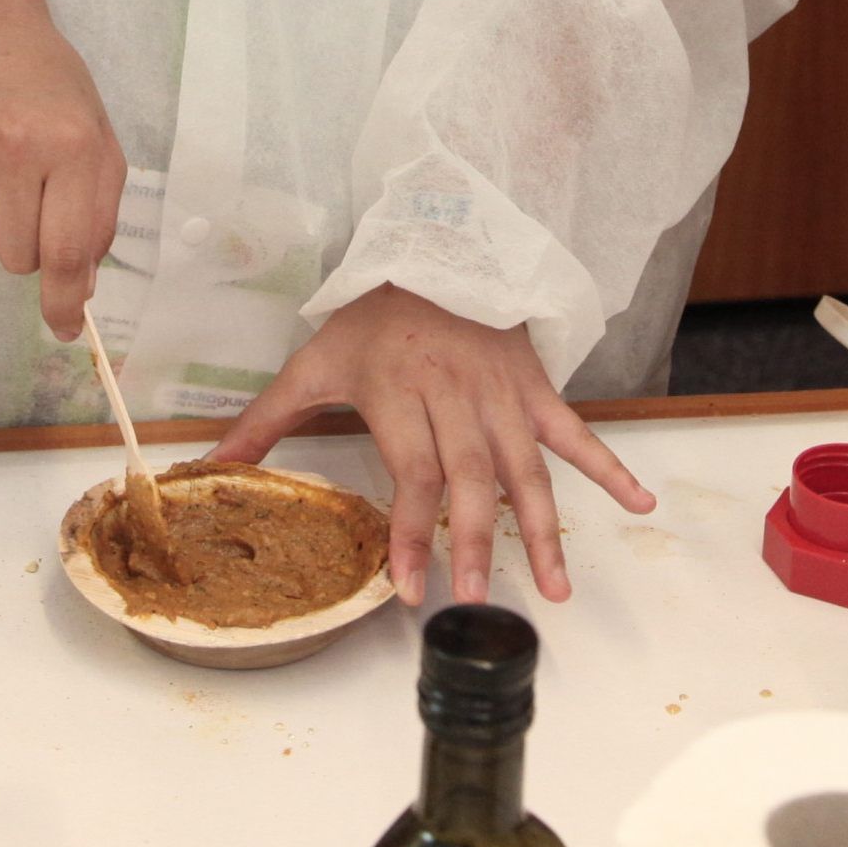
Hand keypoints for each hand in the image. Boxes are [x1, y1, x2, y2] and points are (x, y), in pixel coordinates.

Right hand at [0, 0, 126, 340]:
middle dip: (25, 244)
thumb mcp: (96, 140)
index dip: (64, 299)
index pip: (66, 250)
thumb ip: (98, 215)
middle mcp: (17, 144)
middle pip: (15, 257)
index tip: (63, 328)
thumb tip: (79, 290)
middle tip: (26, 194)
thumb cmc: (51, 91)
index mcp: (75, 146)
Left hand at [210, 285, 654, 605]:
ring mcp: (501, 391)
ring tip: (557, 588)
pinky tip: (640, 503)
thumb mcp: (312, 362)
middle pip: (472, 477)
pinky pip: (575, 429)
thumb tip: (207, 467)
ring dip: (542, 528)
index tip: (411, 589)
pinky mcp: (534, 384)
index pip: (411, 472)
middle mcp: (454, 395)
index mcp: (399, 391)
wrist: (432, 244)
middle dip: (478, 542)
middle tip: (480, 602)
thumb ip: (266, 421)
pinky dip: (609, 466)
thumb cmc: (371, 316)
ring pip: (527, 466)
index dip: (413, 532)